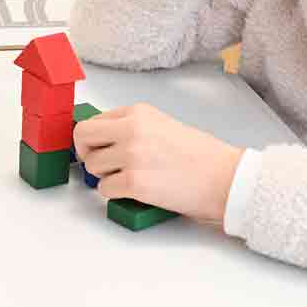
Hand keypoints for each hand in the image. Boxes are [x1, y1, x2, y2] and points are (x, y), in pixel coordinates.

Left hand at [75, 103, 244, 224]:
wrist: (224, 178)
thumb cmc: (200, 156)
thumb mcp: (161, 125)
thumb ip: (131, 127)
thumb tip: (101, 138)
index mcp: (138, 113)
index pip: (93, 121)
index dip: (93, 139)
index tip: (97, 148)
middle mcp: (131, 130)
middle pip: (82, 137)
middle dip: (87, 153)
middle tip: (100, 164)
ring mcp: (131, 156)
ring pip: (92, 166)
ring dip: (105, 176)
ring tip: (128, 178)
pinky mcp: (134, 183)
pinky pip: (104, 190)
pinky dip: (114, 194)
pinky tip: (134, 191)